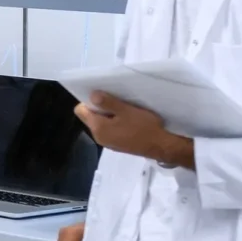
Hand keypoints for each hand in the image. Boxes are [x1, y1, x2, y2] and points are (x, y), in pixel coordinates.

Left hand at [75, 91, 194, 168]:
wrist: (161, 146)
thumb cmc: (143, 126)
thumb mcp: (126, 110)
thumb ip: (107, 102)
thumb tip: (91, 95)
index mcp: (97, 128)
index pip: (80, 111)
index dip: (88, 100)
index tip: (101, 94)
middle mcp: (99, 137)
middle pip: (90, 117)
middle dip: (99, 107)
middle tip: (115, 99)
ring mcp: (108, 142)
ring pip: (101, 123)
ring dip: (108, 115)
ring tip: (123, 108)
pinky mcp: (117, 145)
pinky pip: (110, 130)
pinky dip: (115, 123)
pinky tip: (128, 119)